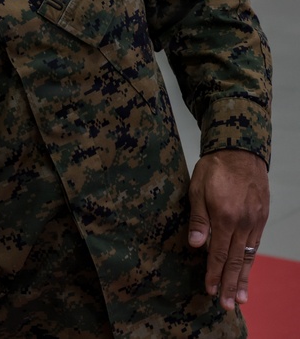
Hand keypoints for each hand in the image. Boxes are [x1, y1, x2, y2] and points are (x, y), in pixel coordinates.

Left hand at [187, 149, 269, 310]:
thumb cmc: (213, 169)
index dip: (215, 274)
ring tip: (242, 299)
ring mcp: (255, 221)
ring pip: (248, 256)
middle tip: (228, 306)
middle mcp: (243, 223)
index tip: (211, 290)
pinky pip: (255, 245)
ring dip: (244, 279)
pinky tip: (248, 272)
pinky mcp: (261, 217)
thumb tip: (196, 245)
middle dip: (231, 285)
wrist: (240, 152)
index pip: (218, 253)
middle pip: (236, 260)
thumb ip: (198, 219)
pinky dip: (251, 261)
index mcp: (225, 217)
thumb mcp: (197, 189)